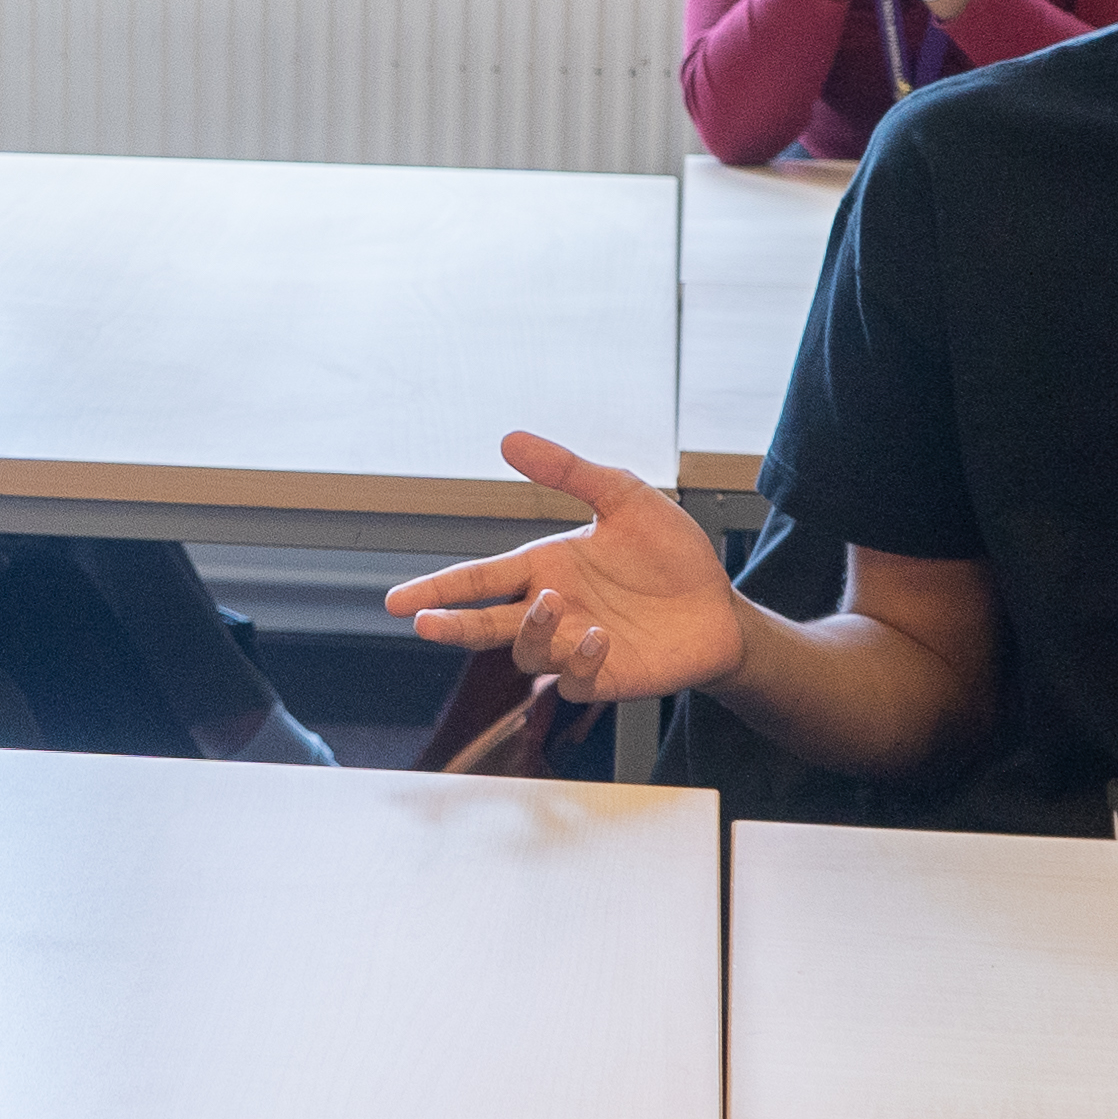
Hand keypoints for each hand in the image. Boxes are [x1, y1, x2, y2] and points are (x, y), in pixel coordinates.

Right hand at [385, 433, 749, 703]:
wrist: (720, 604)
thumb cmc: (669, 555)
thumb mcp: (623, 496)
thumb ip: (568, 471)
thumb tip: (509, 438)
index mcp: (544, 567)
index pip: (479, 580)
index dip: (438, 590)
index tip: (397, 601)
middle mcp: (552, 611)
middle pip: (486, 625)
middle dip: (453, 625)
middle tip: (426, 624)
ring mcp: (575, 648)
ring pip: (528, 653)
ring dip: (531, 630)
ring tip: (552, 603)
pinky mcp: (606, 677)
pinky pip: (577, 680)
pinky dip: (581, 660)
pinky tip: (599, 636)